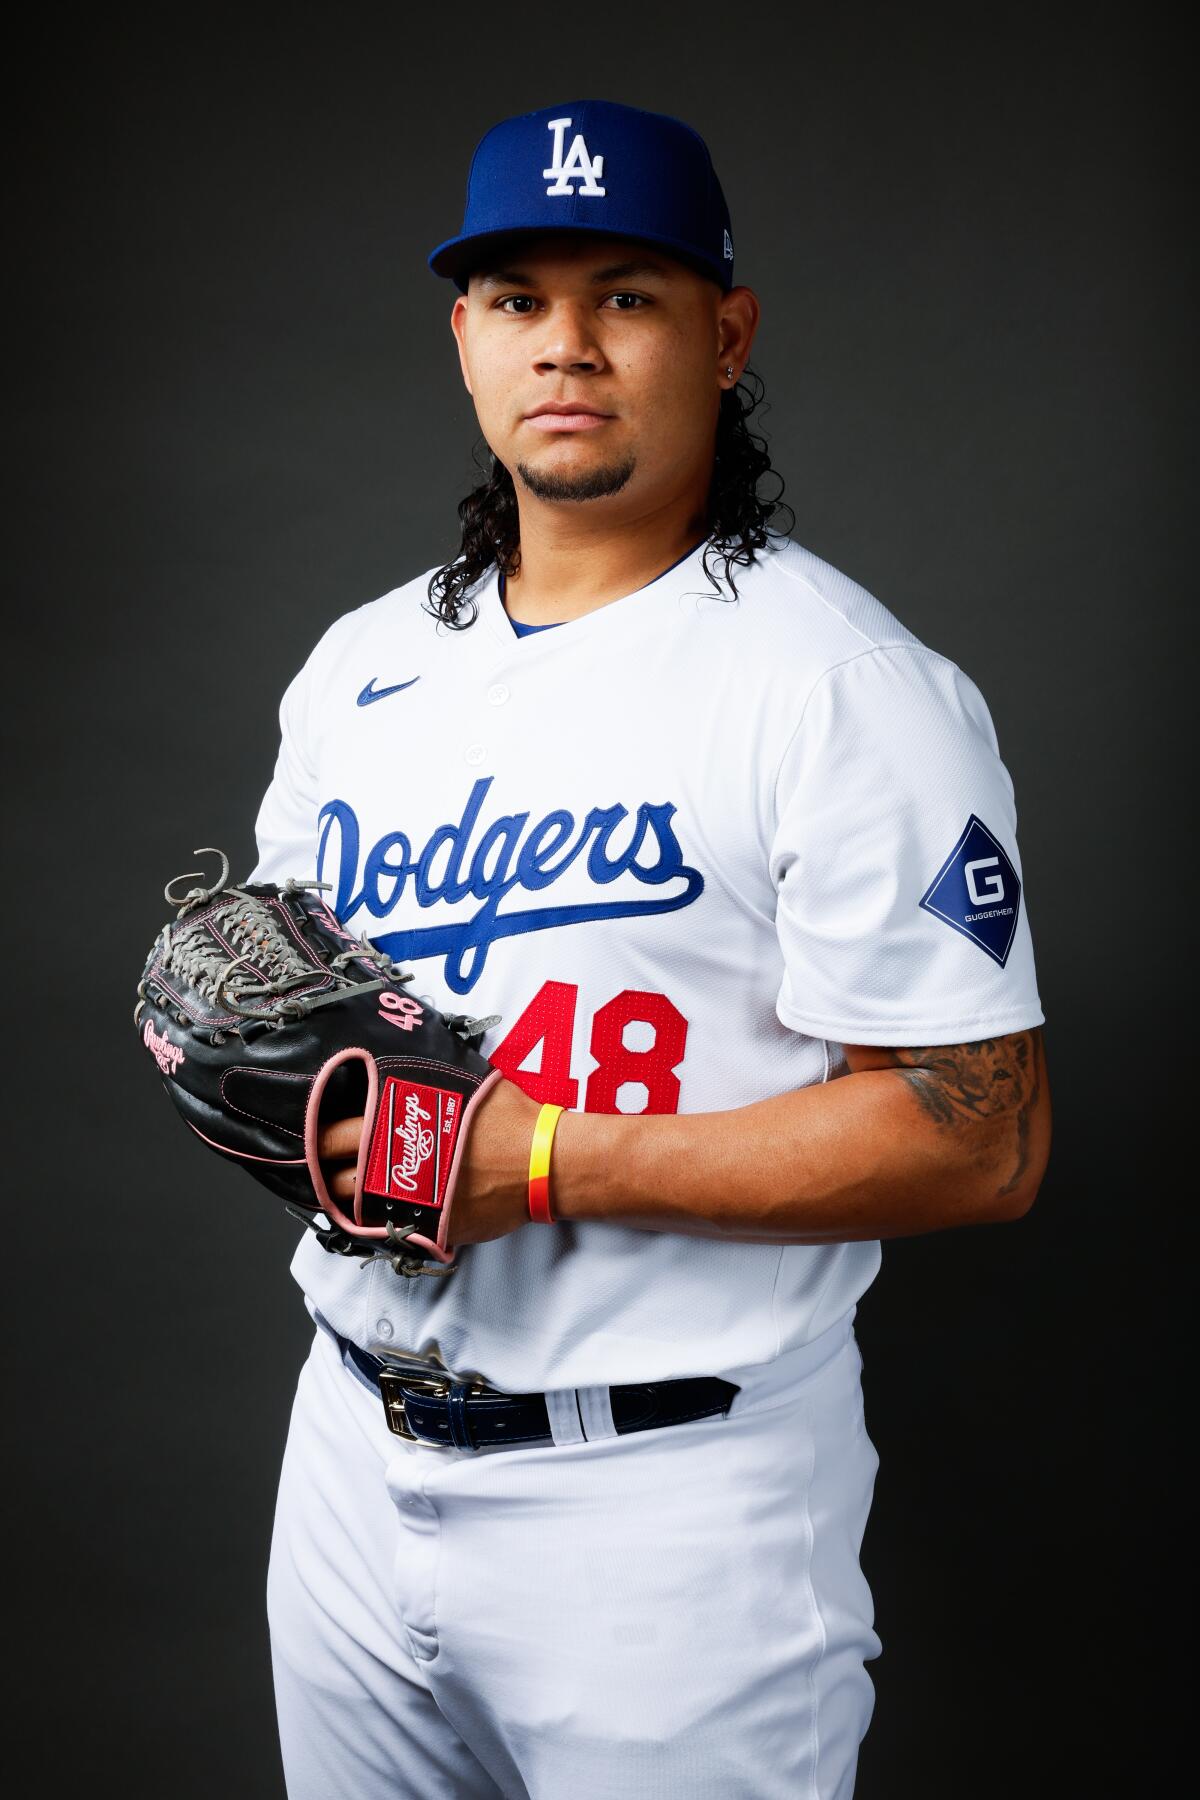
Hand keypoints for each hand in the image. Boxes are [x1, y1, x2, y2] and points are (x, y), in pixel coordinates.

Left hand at [316, 1076, 544, 1247]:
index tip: (311, 1136)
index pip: (339, 1137)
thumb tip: (404, 1061)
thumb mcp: (464, 1081)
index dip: (319, 1139)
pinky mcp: (432, 1230)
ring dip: (346, 1201)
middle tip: (316, 1167)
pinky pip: (392, 1229)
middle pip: (339, 1178)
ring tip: (339, 1191)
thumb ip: (426, 1077)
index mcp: (399, 1130)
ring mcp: (414, 1205)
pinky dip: (380, 1221)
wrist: (544, 1163)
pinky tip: (375, 1212)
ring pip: (360, 1210)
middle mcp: (399, 1171)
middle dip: (323, 1174)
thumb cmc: (508, 1117)